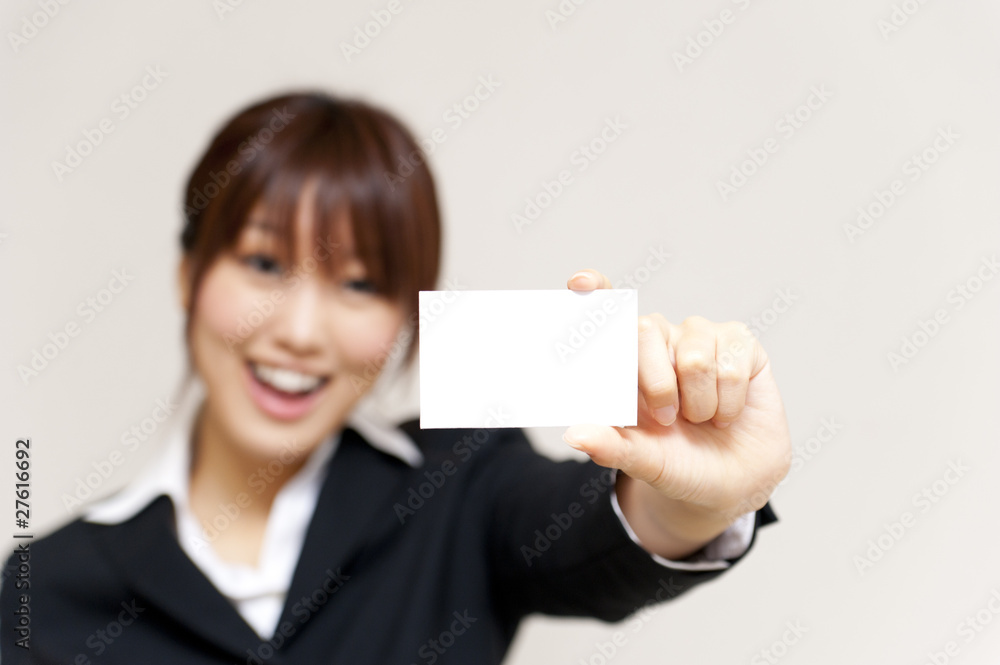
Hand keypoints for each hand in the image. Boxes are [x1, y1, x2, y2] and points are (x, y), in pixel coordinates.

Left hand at [563, 269, 791, 555]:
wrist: (733, 481)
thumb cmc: (679, 463)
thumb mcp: (642, 461)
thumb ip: (610, 446)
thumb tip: (574, 435)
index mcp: (625, 360)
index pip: (606, 313)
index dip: (594, 293)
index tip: (580, 282)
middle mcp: (658, 339)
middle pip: (646, 330)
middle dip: (657, 386)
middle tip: (668, 420)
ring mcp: (700, 336)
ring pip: (694, 356)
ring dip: (699, 404)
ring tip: (700, 418)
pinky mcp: (739, 342)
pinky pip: (731, 363)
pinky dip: (728, 402)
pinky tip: (727, 413)